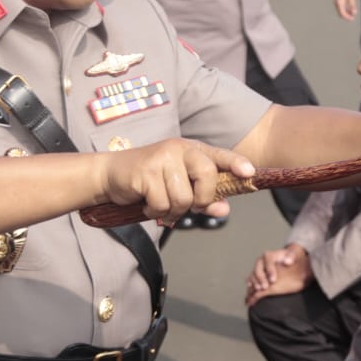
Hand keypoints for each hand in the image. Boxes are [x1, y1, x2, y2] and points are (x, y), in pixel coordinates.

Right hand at [96, 137, 253, 223]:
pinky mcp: (146, 171)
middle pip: (207, 176)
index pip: (219, 155)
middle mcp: (179, 149)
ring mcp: (162, 158)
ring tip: (161, 204)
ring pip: (184, 197)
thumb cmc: (150, 181)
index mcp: (191, 150)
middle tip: (188, 205)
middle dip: (201, 199)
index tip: (249, 173)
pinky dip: (156, 212)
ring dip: (174, 210)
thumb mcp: (179, 188)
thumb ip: (204, 198)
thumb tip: (224, 209)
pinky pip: (163, 204)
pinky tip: (148, 204)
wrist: (111, 175)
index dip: (236, 164)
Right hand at [246, 243, 312, 305]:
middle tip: (265, 287)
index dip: (270, 270)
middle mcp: (261, 261)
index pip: (268, 261)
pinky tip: (251, 289)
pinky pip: (251, 279)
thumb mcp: (293, 254)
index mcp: (269, 255)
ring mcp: (258, 268)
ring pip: (254, 274)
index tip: (273, 280)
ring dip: (255, 282)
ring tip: (259, 289)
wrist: (287, 261)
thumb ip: (291, 256)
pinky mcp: (256, 275)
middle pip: (258, 268)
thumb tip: (288, 261)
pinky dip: (251, 284)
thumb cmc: (289, 258)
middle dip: (261, 278)